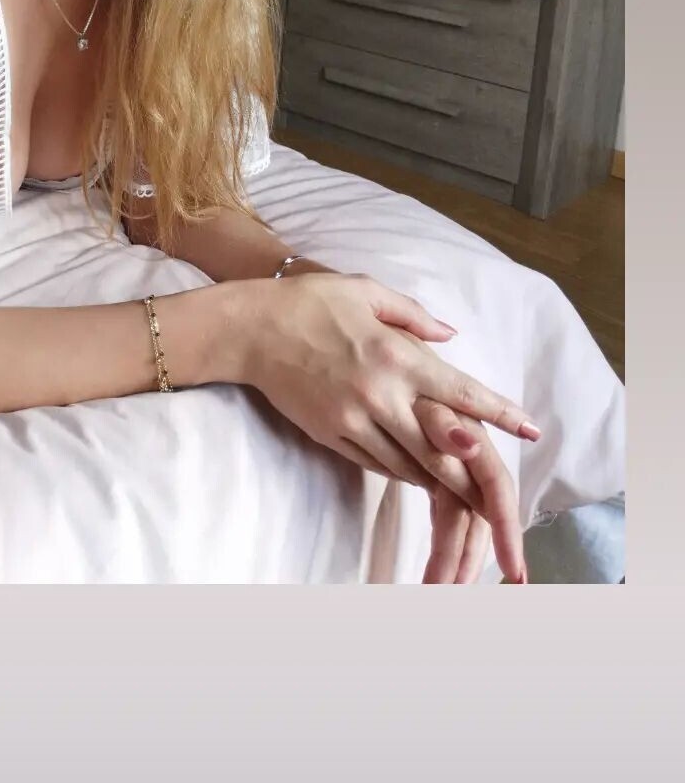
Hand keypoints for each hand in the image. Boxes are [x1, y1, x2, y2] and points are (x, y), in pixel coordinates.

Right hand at [236, 266, 536, 582]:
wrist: (251, 329)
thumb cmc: (311, 302)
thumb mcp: (367, 291)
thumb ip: (414, 316)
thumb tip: (448, 335)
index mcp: (397, 355)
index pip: (461, 391)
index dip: (500, 412)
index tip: (530, 428)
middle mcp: (381, 393)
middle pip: (440, 445)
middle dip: (476, 471)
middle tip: (503, 491)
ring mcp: (354, 419)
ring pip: (408, 462)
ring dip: (440, 478)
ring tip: (468, 491)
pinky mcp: (331, 434)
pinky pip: (376, 463)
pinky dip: (402, 472)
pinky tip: (418, 476)